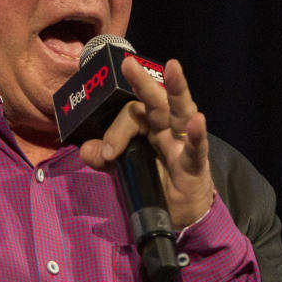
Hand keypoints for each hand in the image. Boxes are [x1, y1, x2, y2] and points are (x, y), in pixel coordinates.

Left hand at [78, 56, 214, 228]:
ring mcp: (182, 145)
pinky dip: (196, 135)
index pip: (132, 116)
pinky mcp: (195, 166)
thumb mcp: (124, 170)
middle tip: (129, 64)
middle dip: (144, 83)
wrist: (179, 218)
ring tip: (173, 69)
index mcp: (150, 128)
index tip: (108, 152)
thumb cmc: (155, 185)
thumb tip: (85, 149)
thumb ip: (105, 158)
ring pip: (181, 113)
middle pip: (156, 102)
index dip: (117, 130)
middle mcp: (167, 130)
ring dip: (177, 90)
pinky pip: (195, 149)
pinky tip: (197, 121)